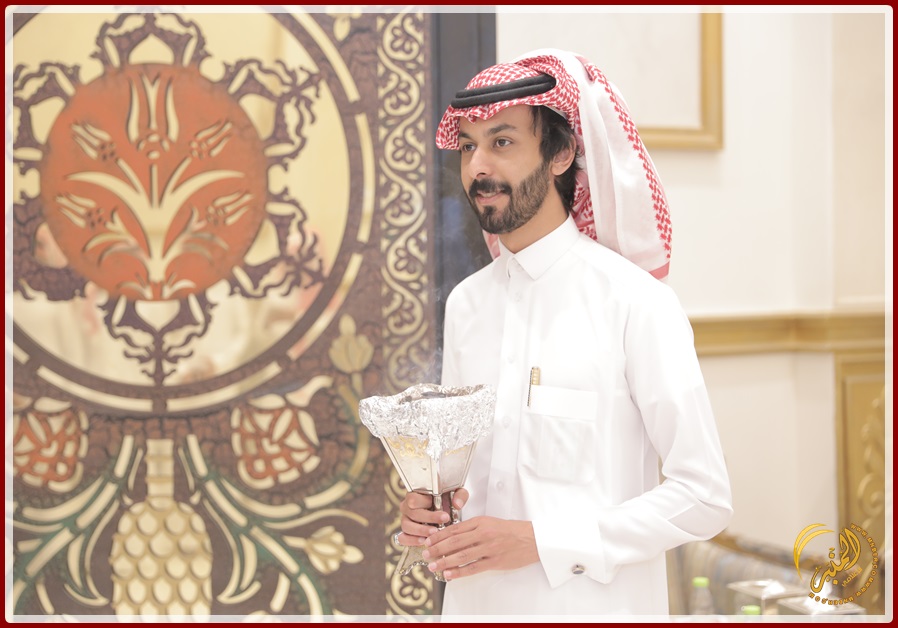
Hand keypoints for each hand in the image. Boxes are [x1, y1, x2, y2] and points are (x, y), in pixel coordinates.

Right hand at [397, 489, 467, 546]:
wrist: (443, 509)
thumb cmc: (447, 498)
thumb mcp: (456, 492)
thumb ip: (459, 495)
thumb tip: (457, 504)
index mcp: (416, 493)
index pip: (414, 499)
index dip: (427, 506)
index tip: (444, 514)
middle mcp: (407, 506)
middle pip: (412, 513)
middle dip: (428, 519)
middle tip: (442, 524)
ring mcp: (405, 519)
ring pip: (406, 526)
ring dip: (420, 531)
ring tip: (433, 534)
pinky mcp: (406, 532)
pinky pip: (402, 538)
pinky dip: (411, 541)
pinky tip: (423, 542)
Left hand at [420, 515, 538, 579]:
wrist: (532, 538)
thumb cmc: (510, 530)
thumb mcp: (490, 522)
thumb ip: (472, 528)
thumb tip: (452, 536)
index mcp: (480, 522)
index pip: (454, 528)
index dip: (439, 535)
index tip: (428, 540)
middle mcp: (483, 533)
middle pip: (454, 542)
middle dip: (437, 548)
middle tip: (425, 553)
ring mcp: (489, 548)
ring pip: (461, 555)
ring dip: (444, 561)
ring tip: (433, 565)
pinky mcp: (495, 561)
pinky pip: (473, 567)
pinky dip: (459, 571)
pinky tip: (449, 574)